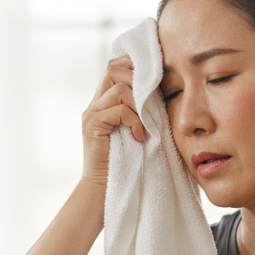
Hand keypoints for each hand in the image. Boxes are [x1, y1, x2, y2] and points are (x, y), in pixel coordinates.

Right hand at [81, 54, 148, 187]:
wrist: (104, 190)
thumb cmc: (126, 163)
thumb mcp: (136, 129)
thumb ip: (141, 110)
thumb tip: (164, 91)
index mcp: (103, 102)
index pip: (114, 66)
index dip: (132, 64)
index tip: (153, 78)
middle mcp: (94, 104)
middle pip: (113, 68)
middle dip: (138, 80)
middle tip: (151, 102)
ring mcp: (91, 113)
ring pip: (120, 88)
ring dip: (140, 105)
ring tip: (146, 125)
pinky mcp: (92, 125)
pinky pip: (120, 109)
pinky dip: (135, 121)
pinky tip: (139, 137)